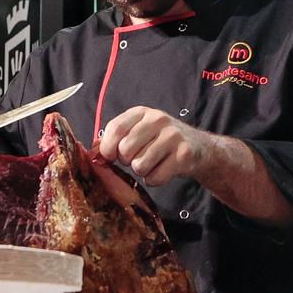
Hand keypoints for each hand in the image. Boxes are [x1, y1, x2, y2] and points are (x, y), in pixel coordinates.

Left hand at [96, 107, 214, 185]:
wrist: (199, 148)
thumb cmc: (161, 141)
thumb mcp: (140, 131)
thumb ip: (117, 137)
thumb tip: (93, 153)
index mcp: (142, 112)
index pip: (116, 129)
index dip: (108, 148)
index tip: (110, 157)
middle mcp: (158, 120)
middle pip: (126, 150)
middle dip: (127, 161)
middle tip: (138, 159)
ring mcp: (173, 136)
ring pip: (140, 166)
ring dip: (142, 172)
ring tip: (152, 164)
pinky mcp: (183, 155)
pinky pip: (155, 177)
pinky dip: (155, 180)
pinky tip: (163, 170)